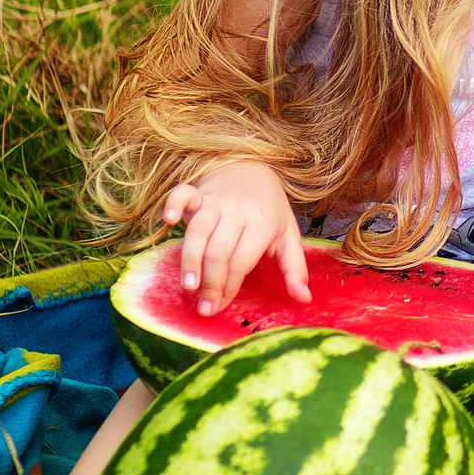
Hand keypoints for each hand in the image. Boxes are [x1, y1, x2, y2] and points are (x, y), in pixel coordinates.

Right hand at [163, 162, 304, 314]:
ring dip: (190, 260)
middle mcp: (239, 211)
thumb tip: (305, 299)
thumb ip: (295, 267)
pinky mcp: (198, 192)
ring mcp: (216, 200)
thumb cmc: (269, 208)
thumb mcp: (288, 235)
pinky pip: (182, 194)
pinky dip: (173, 205)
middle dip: (211, 283)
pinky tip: (169, 222)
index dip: (230, 287)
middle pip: (219, 251)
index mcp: (263, 223)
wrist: (252, 166)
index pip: (242, 261)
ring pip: (199, 231)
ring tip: (188, 286)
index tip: (220, 307)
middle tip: (204, 308)